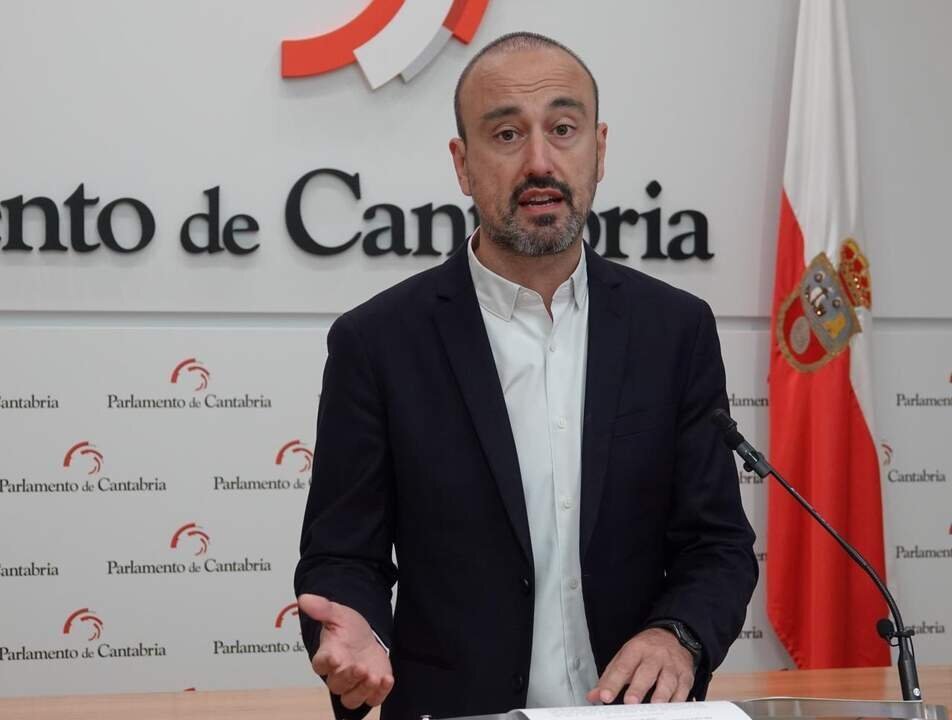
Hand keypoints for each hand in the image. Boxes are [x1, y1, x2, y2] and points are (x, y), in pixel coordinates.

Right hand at [298, 594, 393, 709]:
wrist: (368, 637)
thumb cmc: (349, 629)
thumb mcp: (338, 614)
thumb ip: (323, 608)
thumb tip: (304, 599)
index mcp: (327, 655)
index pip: (320, 664)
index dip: (325, 663)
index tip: (334, 657)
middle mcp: (338, 674)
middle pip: (337, 685)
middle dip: (349, 678)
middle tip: (360, 667)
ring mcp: (355, 684)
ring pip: (352, 699)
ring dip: (362, 690)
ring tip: (374, 677)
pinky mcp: (371, 690)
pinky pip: (373, 699)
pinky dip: (379, 693)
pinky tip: (386, 679)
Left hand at [586, 627, 694, 704]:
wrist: (673, 636)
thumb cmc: (645, 650)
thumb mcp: (624, 657)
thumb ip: (609, 677)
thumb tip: (594, 696)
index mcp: (636, 650)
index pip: (622, 666)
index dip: (613, 682)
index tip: (605, 695)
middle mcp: (655, 656)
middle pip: (646, 672)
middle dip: (638, 688)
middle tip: (630, 702)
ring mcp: (672, 665)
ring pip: (668, 680)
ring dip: (661, 695)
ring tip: (653, 706)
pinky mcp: (685, 675)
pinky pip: (683, 689)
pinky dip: (678, 700)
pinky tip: (671, 708)